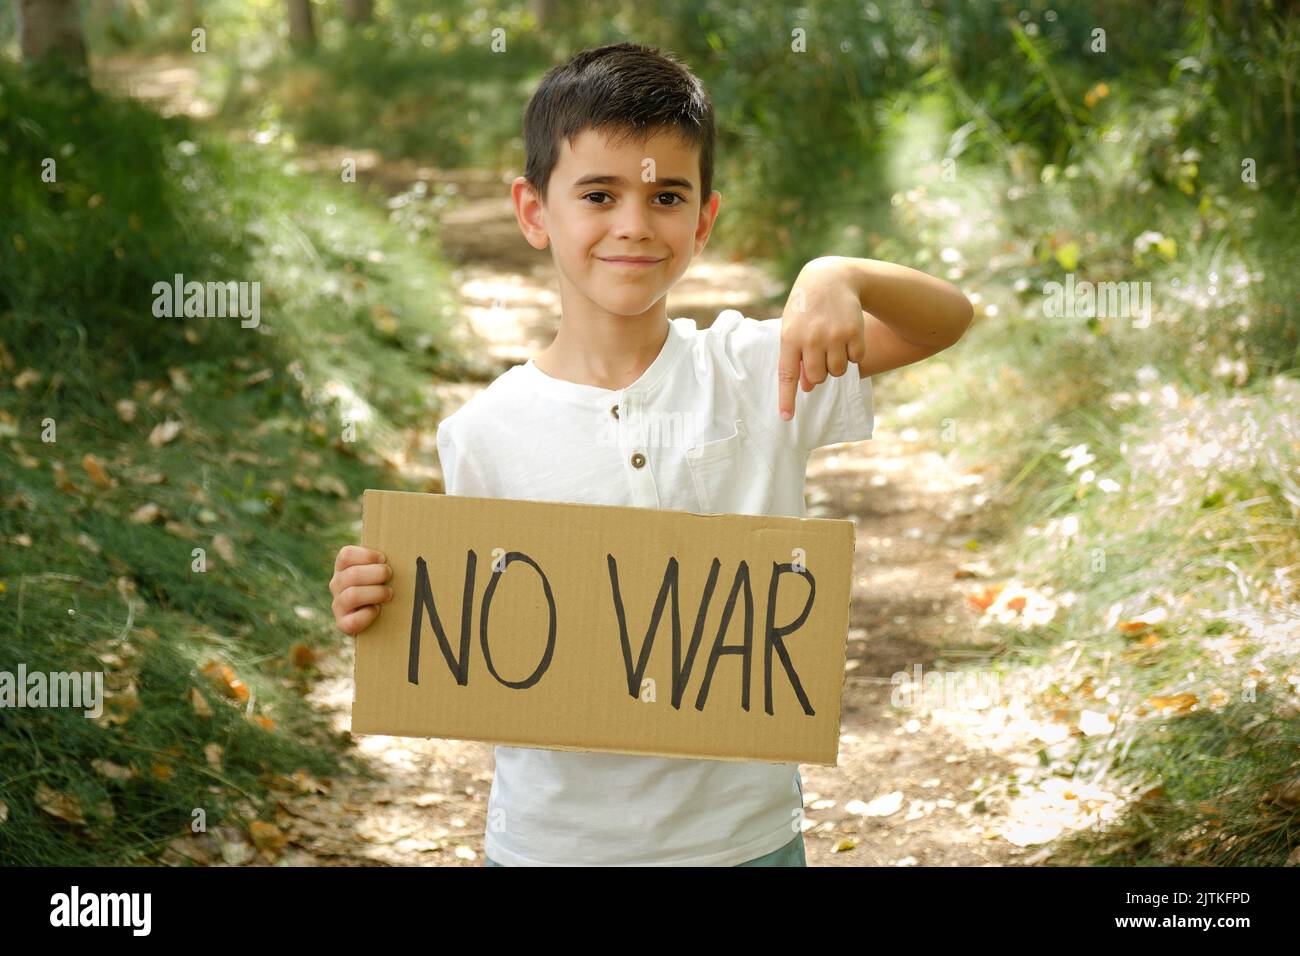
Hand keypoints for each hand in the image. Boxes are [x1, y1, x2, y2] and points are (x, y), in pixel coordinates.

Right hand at [330, 545, 393, 635]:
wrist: (379, 619)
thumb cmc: (384, 584)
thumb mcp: (380, 569)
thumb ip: (385, 559)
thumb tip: (411, 538)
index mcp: (343, 567)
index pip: (346, 555)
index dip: (367, 555)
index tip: (383, 559)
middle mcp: (337, 584)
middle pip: (352, 575)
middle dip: (377, 574)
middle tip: (390, 576)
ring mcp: (338, 605)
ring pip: (353, 596)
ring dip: (376, 593)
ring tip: (389, 594)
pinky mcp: (343, 624)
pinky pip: (353, 621)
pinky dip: (368, 615)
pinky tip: (377, 610)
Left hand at [778, 257, 866, 420]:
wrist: (830, 278)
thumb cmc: (806, 308)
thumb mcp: (793, 327)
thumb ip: (797, 357)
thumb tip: (806, 388)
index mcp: (790, 338)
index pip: (787, 375)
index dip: (787, 398)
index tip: (786, 418)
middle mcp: (811, 338)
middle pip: (817, 378)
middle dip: (819, 374)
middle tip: (820, 356)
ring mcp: (834, 335)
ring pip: (837, 371)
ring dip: (836, 364)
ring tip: (832, 344)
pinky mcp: (854, 332)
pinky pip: (855, 359)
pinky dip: (852, 353)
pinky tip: (846, 335)